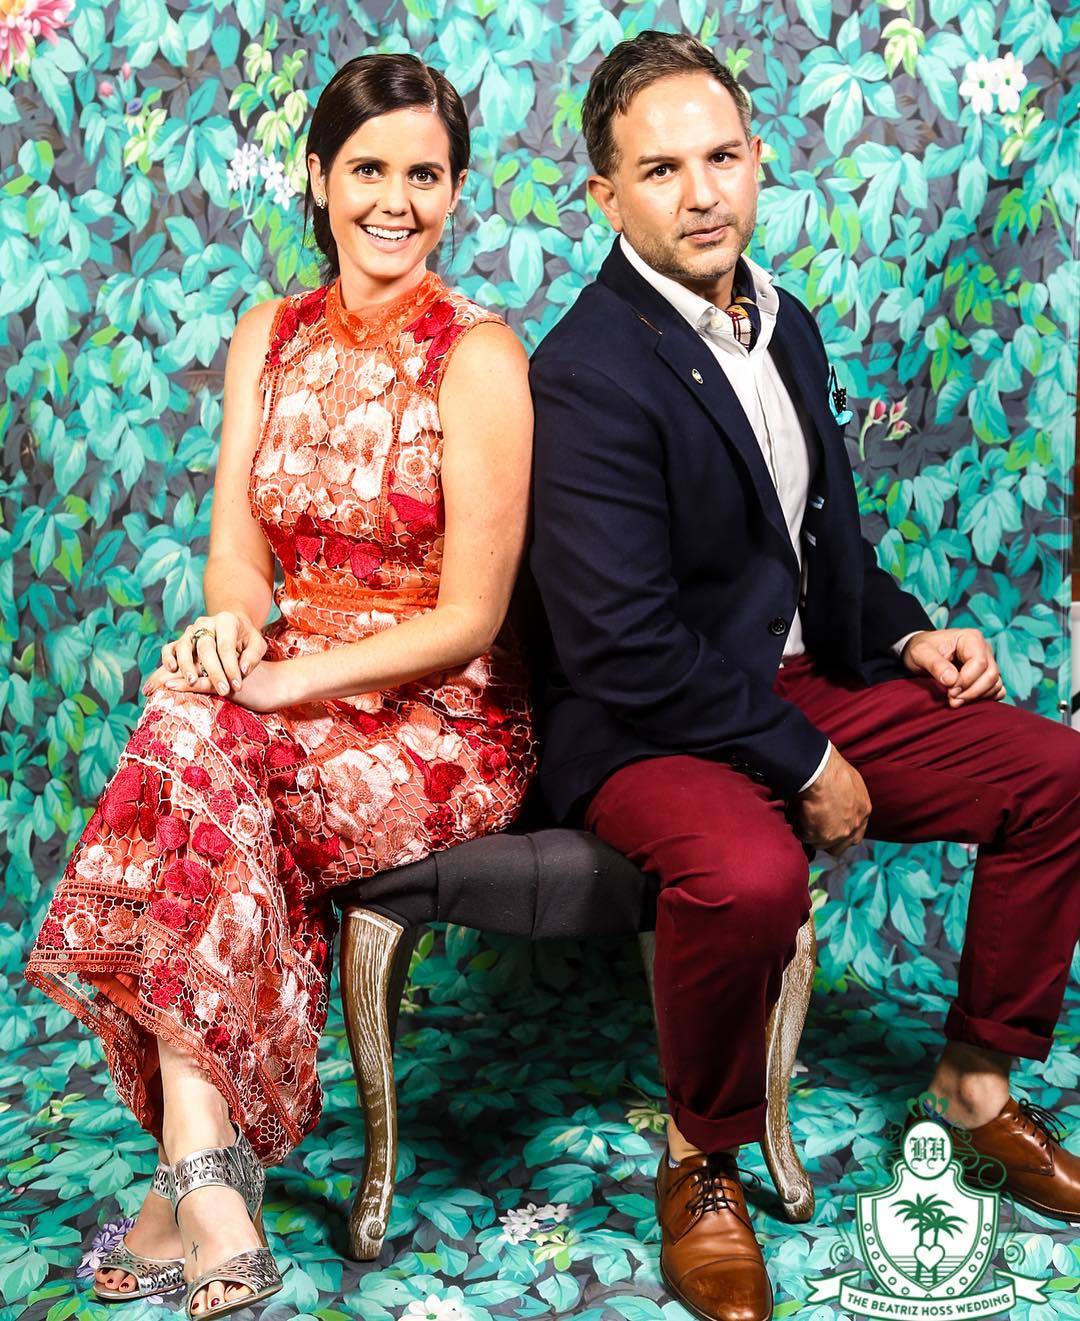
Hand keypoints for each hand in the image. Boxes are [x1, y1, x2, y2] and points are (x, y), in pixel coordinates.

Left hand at [142, 657, 295, 712]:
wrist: (279, 687)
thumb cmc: (257, 687)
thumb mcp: (231, 685)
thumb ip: (215, 683)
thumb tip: (194, 692)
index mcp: (215, 660)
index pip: (187, 664)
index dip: (168, 673)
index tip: (150, 687)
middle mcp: (216, 660)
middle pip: (184, 666)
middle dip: (163, 676)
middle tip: (146, 689)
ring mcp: (222, 669)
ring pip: (190, 672)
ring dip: (169, 680)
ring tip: (152, 689)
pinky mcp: (227, 681)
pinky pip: (203, 682)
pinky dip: (185, 684)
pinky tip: (170, 686)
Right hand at [157, 612, 266, 697]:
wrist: (232, 628)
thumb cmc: (245, 639)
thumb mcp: (257, 644)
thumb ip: (253, 655)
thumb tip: (243, 670)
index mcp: (226, 620)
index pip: (226, 646)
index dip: (231, 667)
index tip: (237, 686)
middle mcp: (205, 623)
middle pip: (205, 647)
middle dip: (214, 671)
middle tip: (222, 690)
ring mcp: (190, 631)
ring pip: (184, 646)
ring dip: (187, 665)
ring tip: (193, 682)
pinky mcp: (180, 640)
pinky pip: (169, 647)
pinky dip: (168, 658)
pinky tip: (172, 670)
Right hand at [793, 746, 870, 855]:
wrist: (819, 772)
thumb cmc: (830, 768)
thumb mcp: (849, 780)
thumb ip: (848, 796)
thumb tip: (837, 799)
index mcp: (863, 811)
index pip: (855, 833)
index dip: (841, 832)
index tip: (830, 827)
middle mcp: (854, 826)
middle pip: (840, 846)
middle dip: (827, 841)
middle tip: (813, 830)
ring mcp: (838, 834)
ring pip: (820, 844)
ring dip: (810, 836)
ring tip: (800, 822)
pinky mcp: (820, 837)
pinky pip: (805, 838)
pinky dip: (798, 831)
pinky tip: (793, 819)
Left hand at [900, 628, 1003, 707]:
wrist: (923, 653)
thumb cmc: (921, 649)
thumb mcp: (921, 653)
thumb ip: (935, 665)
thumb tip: (952, 681)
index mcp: (971, 639)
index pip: (980, 663)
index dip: (966, 681)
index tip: (949, 690)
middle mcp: (984, 649)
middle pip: (991, 675)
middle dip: (972, 692)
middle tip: (952, 700)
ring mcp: (988, 662)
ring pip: (995, 684)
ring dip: (977, 697)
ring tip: (955, 700)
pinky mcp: (987, 675)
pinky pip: (997, 689)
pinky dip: (986, 698)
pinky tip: (967, 699)